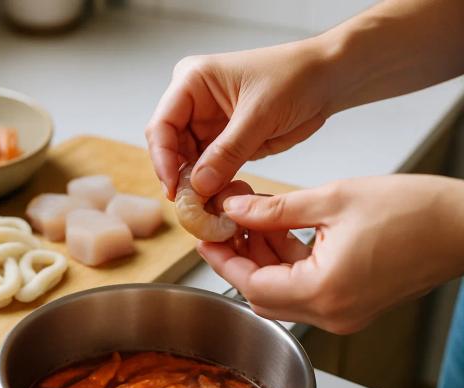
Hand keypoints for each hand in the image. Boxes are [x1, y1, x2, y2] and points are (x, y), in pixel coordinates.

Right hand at [146, 39, 334, 199]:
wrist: (328, 79)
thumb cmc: (296, 78)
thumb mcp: (260, 115)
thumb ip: (227, 152)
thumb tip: (198, 186)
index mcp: (191, 81)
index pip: (161, 125)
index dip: (163, 159)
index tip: (174, 188)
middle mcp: (192, 102)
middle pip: (168, 147)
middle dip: (178, 176)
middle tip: (189, 206)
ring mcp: (206, 123)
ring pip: (186, 162)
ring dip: (193, 186)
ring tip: (203, 208)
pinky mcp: (222, 141)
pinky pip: (207, 169)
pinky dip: (210, 186)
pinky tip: (216, 200)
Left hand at [198, 175, 463, 333]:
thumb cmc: (414, 210)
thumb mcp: (332, 200)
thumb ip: (275, 210)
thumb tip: (235, 210)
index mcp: (324, 292)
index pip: (251, 285)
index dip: (222, 260)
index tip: (204, 239)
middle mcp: (332, 313)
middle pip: (262, 295)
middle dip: (239, 259)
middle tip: (224, 225)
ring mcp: (345, 314)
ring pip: (282, 294)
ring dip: (263, 260)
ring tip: (250, 219)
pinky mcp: (354, 305)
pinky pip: (306, 291)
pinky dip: (288, 264)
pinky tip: (278, 231)